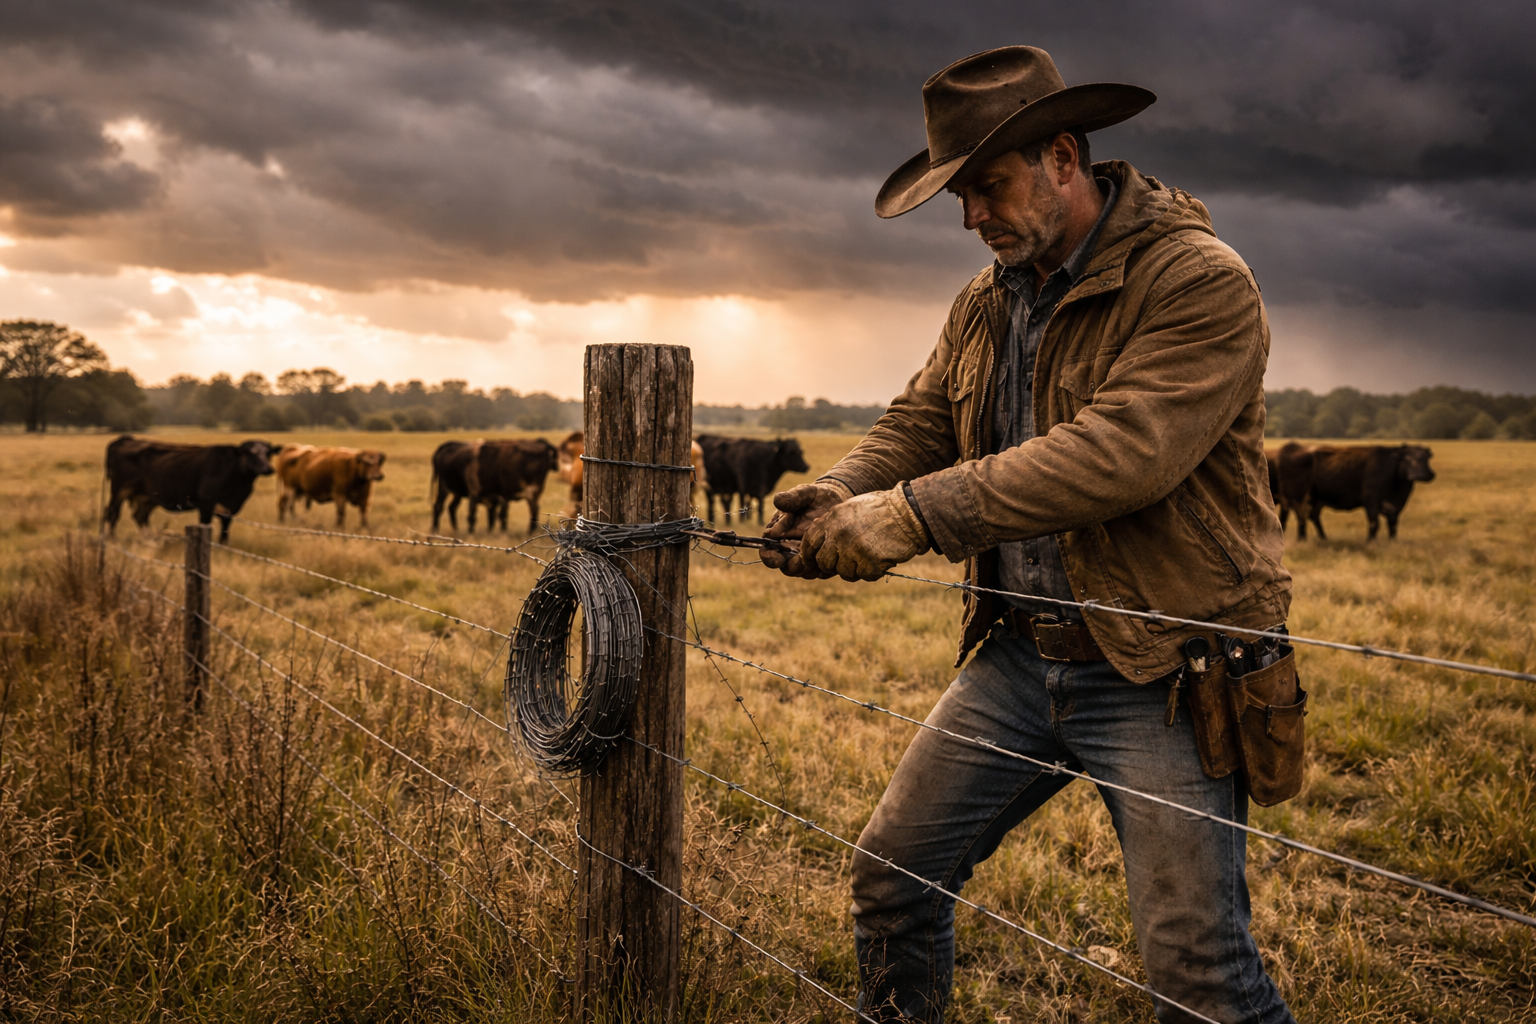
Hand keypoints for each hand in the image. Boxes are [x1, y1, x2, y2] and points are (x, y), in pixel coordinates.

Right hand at [762, 479, 851, 575]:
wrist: (838, 499)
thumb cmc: (816, 496)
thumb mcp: (804, 493)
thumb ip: (791, 498)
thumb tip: (777, 503)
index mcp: (779, 534)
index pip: (767, 550)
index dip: (768, 554)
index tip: (773, 553)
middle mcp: (790, 548)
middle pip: (783, 565)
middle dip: (787, 565)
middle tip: (795, 560)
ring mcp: (807, 555)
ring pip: (801, 570)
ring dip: (806, 568)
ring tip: (813, 559)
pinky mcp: (823, 559)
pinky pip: (820, 571)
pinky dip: (822, 568)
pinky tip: (829, 558)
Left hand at [799, 486, 929, 581]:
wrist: (909, 513)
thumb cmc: (882, 509)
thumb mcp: (852, 508)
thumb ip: (833, 524)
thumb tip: (819, 542)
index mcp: (832, 519)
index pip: (809, 542)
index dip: (810, 554)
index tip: (815, 560)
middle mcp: (839, 534)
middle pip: (824, 562)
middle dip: (835, 564)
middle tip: (850, 560)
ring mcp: (853, 550)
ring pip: (844, 572)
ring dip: (856, 569)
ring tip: (870, 556)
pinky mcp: (869, 563)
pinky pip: (865, 576)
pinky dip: (873, 571)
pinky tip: (882, 559)